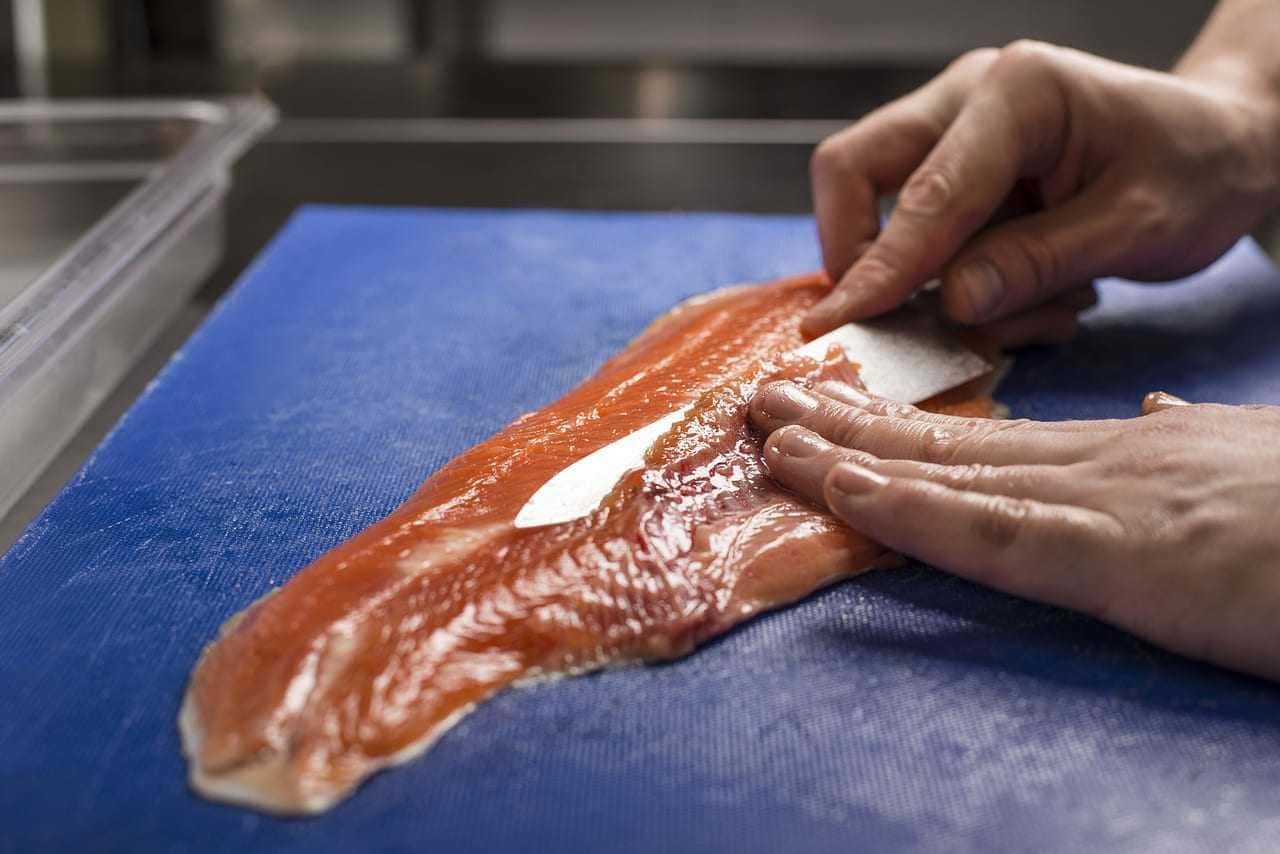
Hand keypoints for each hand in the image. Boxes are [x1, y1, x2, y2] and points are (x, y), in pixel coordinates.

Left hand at [750, 380, 1279, 680]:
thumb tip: (1158, 420)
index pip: (987, 436)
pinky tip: (843, 491)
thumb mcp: (1252, 464)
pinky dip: (908, 510)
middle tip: (763, 400)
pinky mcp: (1122, 556)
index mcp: (1126, 454)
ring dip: (849, 456)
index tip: (833, 412)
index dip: (901, 426)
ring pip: (949, 474)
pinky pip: (990, 532)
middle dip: (847, 422)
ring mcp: (1104, 503)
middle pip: (948, 441)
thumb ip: (1192, 444)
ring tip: (770, 436)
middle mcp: (1099, 463)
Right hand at [805, 39, 1279, 343]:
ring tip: (1015, 311)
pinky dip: (944, 281)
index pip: (923, 193)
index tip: (839, 326)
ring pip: (871, 205)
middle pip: (853, 170)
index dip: (881, 269)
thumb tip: (953, 303)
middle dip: (861, 256)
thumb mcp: (1138, 226)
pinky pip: (910, 231)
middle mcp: (967, 99)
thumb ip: (1040, 262)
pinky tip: (1016, 296)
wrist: (1222, 147)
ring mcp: (953, 131)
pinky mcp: (953, 170)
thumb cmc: (1197, 171)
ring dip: (918, 281)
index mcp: (1018, 94)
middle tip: (900, 320)